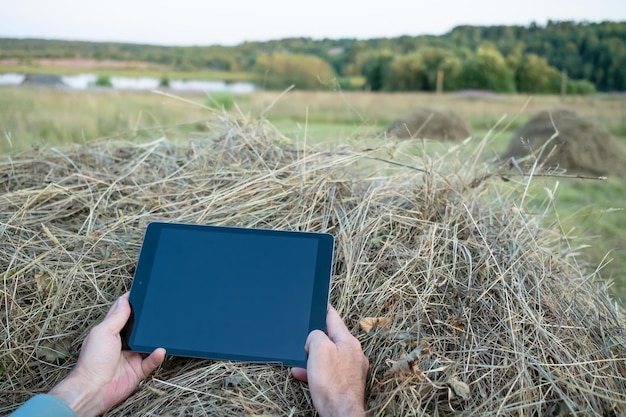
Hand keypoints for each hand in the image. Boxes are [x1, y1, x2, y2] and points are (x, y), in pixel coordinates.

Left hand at [50, 293, 165, 416]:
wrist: (94, 389)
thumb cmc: (92, 361)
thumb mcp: (104, 332)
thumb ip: (116, 317)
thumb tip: (124, 300)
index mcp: (110, 331)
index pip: (122, 313)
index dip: (131, 303)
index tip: (142, 291)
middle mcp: (121, 343)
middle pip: (138, 327)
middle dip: (147, 319)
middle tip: (159, 308)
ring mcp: (130, 356)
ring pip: (147, 343)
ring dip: (155, 338)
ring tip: (165, 328)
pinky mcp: (138, 370)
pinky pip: (151, 361)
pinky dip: (157, 356)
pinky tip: (161, 350)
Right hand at [291, 305, 368, 416]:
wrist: (341, 413)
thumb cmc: (332, 382)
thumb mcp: (319, 349)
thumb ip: (315, 336)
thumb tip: (314, 339)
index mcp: (348, 341)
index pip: (334, 318)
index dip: (325, 309)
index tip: (321, 302)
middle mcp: (353, 353)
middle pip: (331, 338)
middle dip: (316, 338)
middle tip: (303, 336)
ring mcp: (351, 369)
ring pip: (329, 356)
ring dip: (313, 357)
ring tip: (299, 360)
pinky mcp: (346, 383)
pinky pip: (329, 371)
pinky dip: (316, 371)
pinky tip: (303, 374)